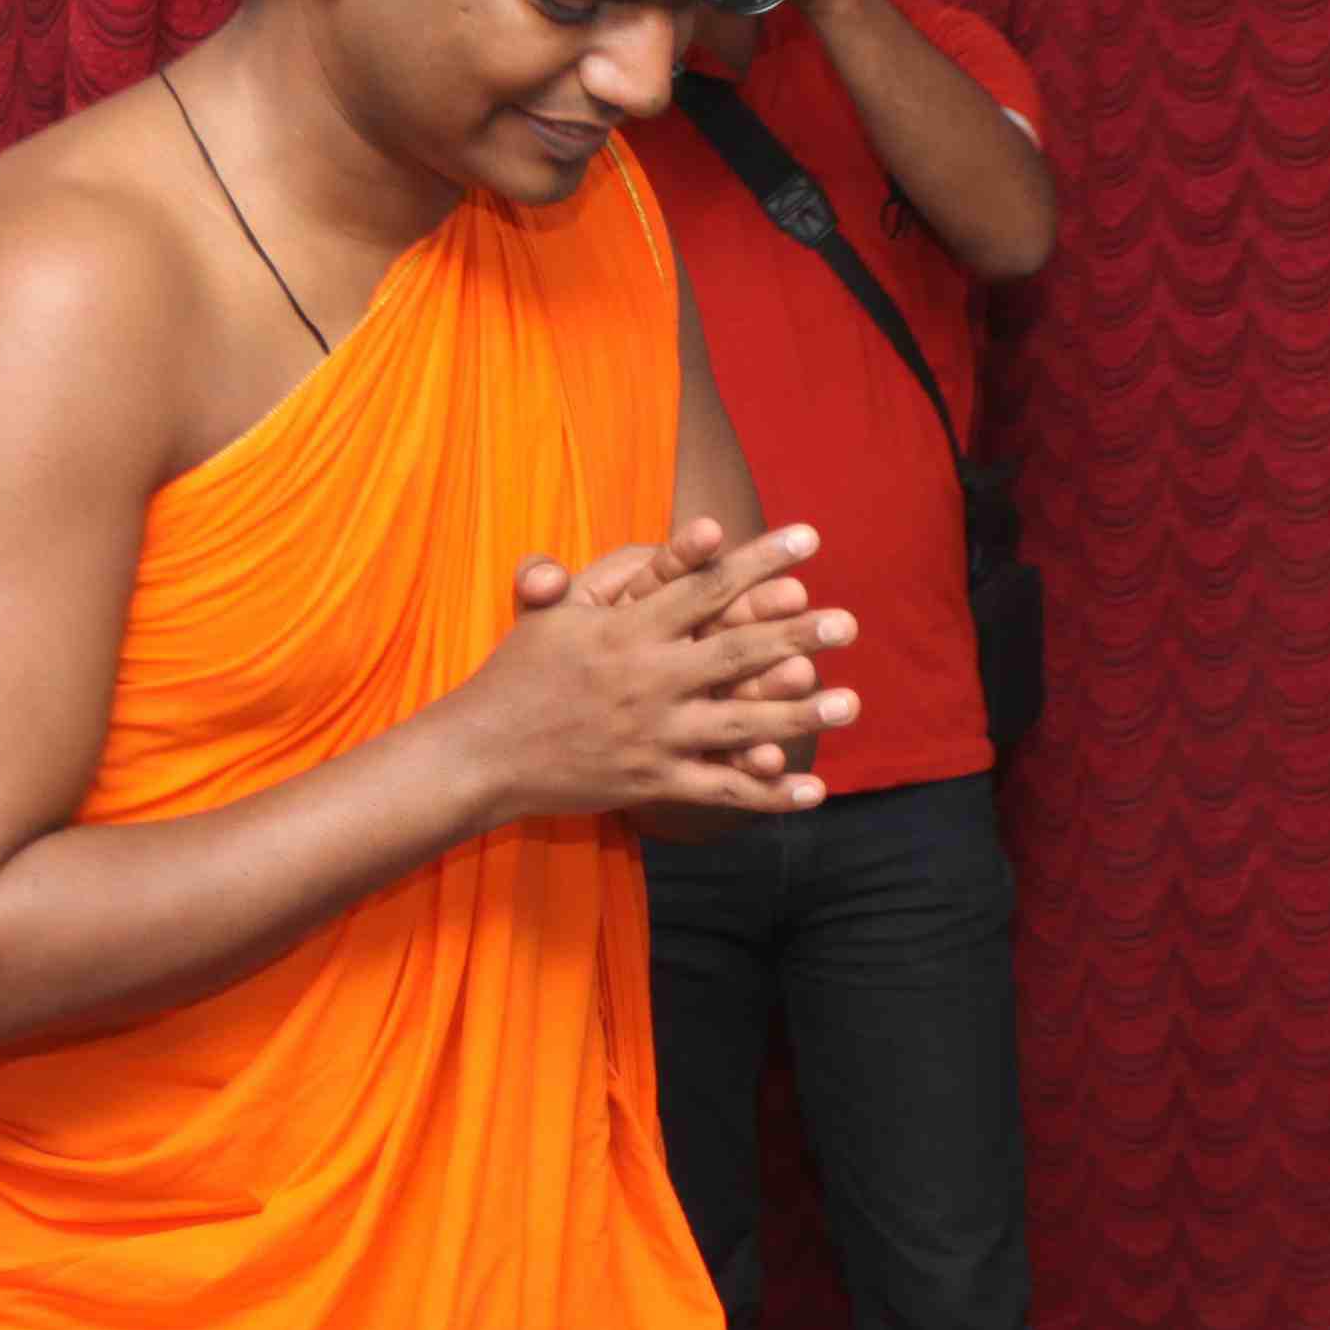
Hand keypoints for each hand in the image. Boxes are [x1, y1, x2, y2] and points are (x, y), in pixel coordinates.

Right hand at [460, 520, 855, 824]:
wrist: (480, 755)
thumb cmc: (518, 674)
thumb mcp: (552, 610)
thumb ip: (608, 571)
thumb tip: (671, 536)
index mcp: (626, 629)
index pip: (705, 586)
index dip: (759, 560)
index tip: (808, 540)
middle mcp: (646, 680)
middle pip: (735, 651)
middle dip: (796, 634)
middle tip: (848, 621)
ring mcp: (652, 736)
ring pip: (739, 723)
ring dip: (799, 714)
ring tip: (850, 701)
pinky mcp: (652, 784)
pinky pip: (720, 790)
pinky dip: (768, 794)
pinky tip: (812, 790)